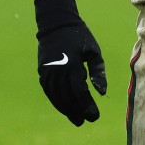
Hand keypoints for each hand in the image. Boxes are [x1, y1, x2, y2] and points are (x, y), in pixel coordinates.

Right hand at [34, 0, 106, 125]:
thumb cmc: (79, 36)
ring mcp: (48, 73)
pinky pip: (49, 92)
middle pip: (68, 99)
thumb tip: (102, 92)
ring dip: (67, 110)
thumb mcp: (93, 51)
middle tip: (88, 120)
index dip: (87, 107)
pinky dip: (57, 102)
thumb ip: (98, 72)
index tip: (94, 116)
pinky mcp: (42, 73)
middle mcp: (58, 72)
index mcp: (72, 67)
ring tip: (77, 119)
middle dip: (78, 111)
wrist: (55, 23)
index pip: (80, 94)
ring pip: (57, 98)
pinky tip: (65, 108)